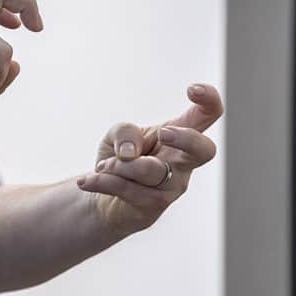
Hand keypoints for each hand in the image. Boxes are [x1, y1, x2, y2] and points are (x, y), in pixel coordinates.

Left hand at [77, 83, 223, 234]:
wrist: (103, 196)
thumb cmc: (120, 159)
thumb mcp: (117, 135)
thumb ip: (125, 132)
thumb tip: (130, 152)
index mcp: (179, 135)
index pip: (207, 116)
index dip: (209, 100)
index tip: (192, 89)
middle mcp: (183, 163)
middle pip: (203, 150)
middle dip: (185, 139)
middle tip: (161, 133)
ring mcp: (171, 187)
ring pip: (149, 170)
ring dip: (118, 164)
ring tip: (101, 166)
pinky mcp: (152, 206)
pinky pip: (127, 189)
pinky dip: (102, 180)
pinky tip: (86, 180)